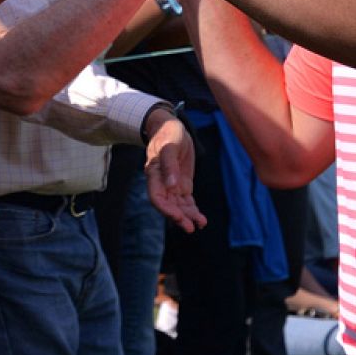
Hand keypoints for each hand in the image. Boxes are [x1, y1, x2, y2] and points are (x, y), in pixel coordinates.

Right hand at [144, 110, 204, 232]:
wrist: (171, 127)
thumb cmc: (168, 133)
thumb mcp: (170, 145)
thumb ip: (169, 165)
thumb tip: (171, 185)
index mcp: (154, 174)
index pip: (156, 197)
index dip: (165, 209)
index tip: (178, 216)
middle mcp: (162, 183)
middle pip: (168, 205)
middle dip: (178, 217)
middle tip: (191, 227)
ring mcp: (172, 185)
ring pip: (178, 206)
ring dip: (187, 216)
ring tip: (200, 224)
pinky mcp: (182, 185)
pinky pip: (186, 201)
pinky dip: (193, 211)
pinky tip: (201, 220)